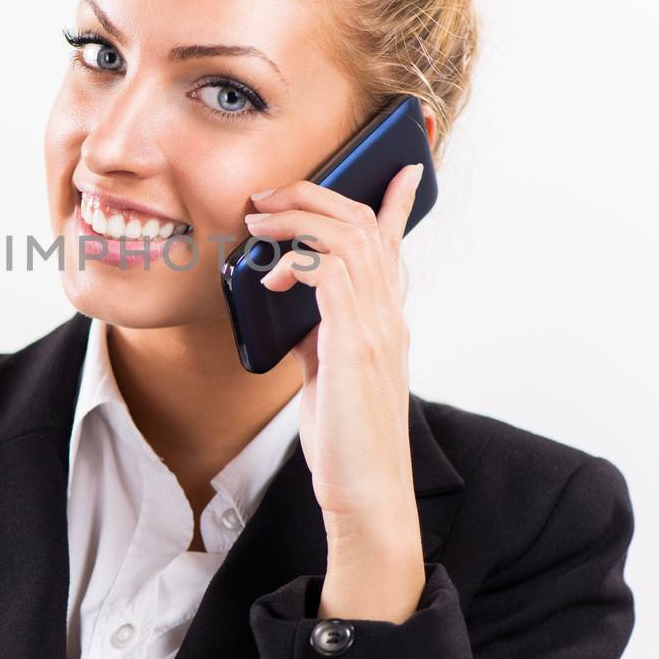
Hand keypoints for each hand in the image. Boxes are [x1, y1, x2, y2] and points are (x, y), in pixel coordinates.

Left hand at [243, 162, 426, 619]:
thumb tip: (291, 298)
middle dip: (314, 195)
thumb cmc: (344, 438)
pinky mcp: (356, 341)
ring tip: (259, 222)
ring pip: (347, 236)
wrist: (365, 491)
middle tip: (268, 196)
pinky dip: (296, 259)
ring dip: (297, 218)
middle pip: (363, 222)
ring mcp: (377, 325)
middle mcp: (388, 313)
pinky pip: (330, 271)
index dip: (396, 200)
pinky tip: (270, 276)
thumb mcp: (328, 371)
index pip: (394, 243)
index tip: (399, 167)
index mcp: (385, 317)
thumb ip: (318, 330)